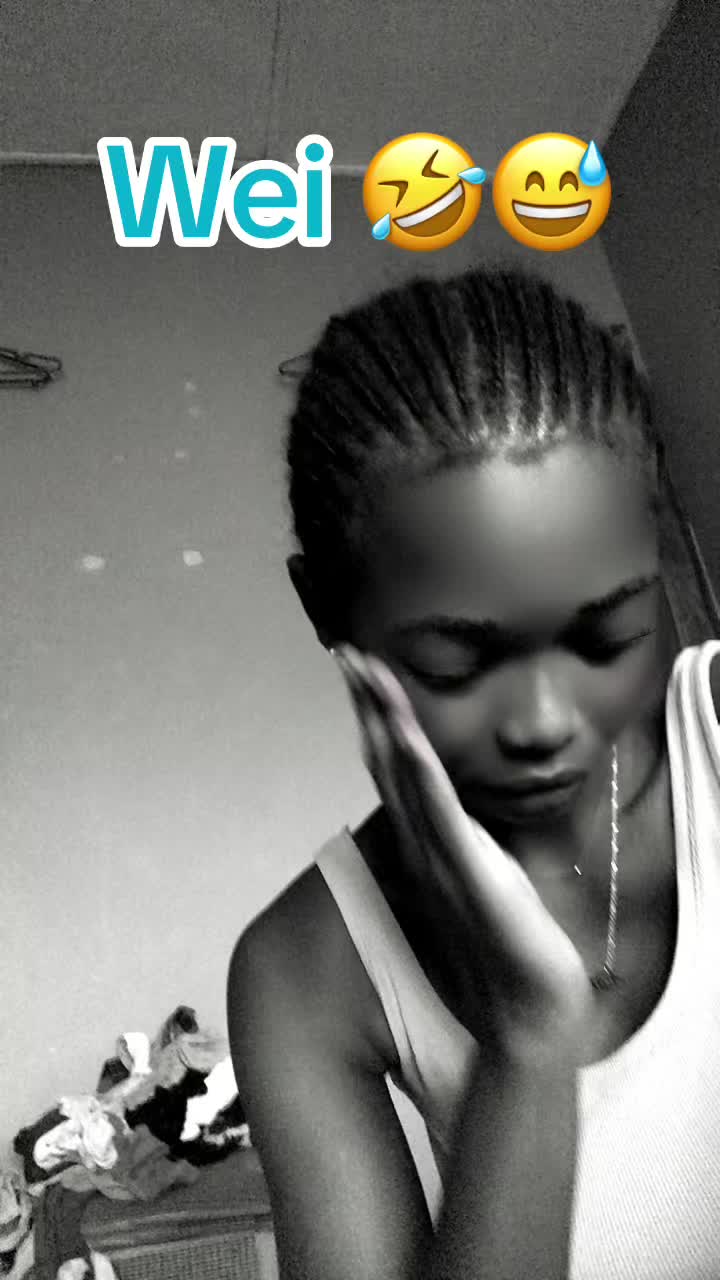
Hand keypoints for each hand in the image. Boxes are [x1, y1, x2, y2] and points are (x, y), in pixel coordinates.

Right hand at [335, 644, 592, 1058]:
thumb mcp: (483, 879)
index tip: (364, 673)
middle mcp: (421, 842)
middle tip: (347, 652)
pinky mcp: (467, 869)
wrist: (523, 1006)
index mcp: (426, 841)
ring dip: (385, 721)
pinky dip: (420, 769)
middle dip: (367, 704)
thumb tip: (462, 817)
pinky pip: (439, 810)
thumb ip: (462, 845)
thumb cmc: (505, 947)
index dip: (376, 719)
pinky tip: (409, 734)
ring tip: (368, 672)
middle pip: (386, 759)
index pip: (393, 768)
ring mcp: (438, 854)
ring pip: (404, 774)